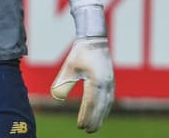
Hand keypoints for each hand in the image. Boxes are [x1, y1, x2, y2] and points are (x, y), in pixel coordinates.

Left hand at [50, 0, 113, 132]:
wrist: (95, 39)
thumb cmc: (80, 52)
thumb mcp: (69, 67)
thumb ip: (63, 82)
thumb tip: (56, 97)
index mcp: (95, 79)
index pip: (90, 102)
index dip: (85, 115)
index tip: (79, 125)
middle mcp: (106, 83)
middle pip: (100, 107)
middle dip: (94, 120)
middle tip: (87, 131)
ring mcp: (111, 82)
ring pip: (107, 104)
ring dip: (101, 117)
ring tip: (93, 127)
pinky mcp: (111, 81)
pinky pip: (109, 99)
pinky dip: (105, 109)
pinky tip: (101, 115)